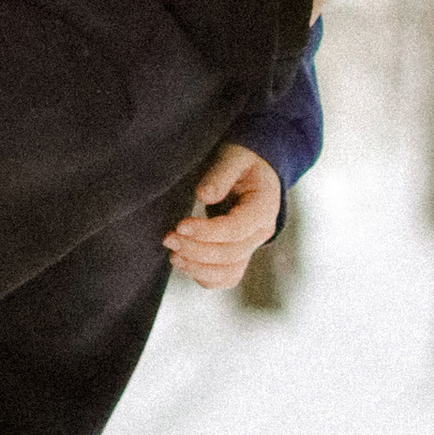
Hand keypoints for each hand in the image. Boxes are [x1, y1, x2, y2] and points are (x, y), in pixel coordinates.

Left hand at [165, 143, 281, 292]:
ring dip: (198, 267)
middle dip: (196, 250)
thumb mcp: (234, 156)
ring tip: (173, 254)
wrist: (253, 171)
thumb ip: (220, 174)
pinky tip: (184, 263)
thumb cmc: (243, 161)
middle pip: (231, 253)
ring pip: (229, 272)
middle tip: (169, 238)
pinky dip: (204, 276)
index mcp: (264, 206)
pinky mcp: (239, 255)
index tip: (180, 225)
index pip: (237, 228)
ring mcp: (251, 247)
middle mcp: (261, 231)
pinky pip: (225, 277)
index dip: (208, 231)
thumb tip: (204, 195)